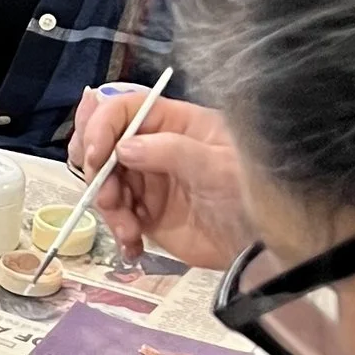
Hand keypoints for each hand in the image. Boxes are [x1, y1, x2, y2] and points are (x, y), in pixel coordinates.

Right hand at [67, 88, 249, 269]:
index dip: (101, 126)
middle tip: (108, 198)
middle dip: (96, 171)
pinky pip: (116, 216)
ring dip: (108, 207)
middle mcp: (156, 147)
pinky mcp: (145, 212)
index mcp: (174, 123)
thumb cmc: (250, 195)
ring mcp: (148, 180)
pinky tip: (132, 245)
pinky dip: (117, 231)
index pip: (124, 109)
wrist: (260, 246)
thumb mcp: (216, 167)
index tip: (95, 156)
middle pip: (104, 144)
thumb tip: (123, 147)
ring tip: (129, 230)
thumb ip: (171, 151)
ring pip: (104, 183)